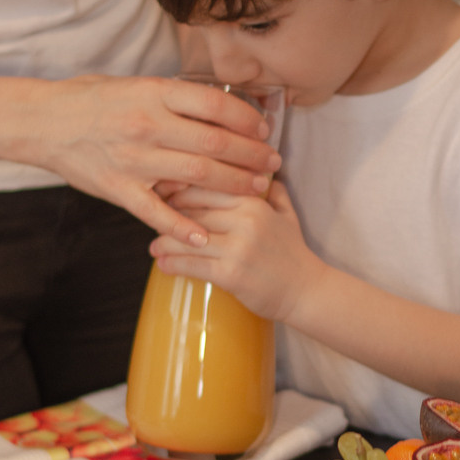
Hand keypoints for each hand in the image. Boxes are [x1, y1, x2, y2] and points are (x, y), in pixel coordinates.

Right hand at [28, 74, 281, 243]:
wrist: (42, 122)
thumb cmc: (90, 100)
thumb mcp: (134, 85)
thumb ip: (172, 97)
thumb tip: (213, 105)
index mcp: (155, 94)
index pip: (216, 106)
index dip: (247, 120)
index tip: (264, 130)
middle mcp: (148, 125)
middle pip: (215, 143)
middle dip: (251, 157)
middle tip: (273, 165)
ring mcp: (134, 159)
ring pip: (197, 176)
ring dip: (233, 186)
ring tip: (256, 191)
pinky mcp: (119, 189)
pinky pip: (157, 212)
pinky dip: (183, 227)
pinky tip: (205, 237)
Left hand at [149, 179, 323, 319]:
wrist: (307, 291)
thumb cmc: (293, 253)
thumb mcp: (286, 213)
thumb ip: (271, 189)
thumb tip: (255, 168)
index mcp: (254, 201)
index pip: (206, 185)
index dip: (179, 188)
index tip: (162, 192)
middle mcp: (245, 219)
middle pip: (192, 209)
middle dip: (167, 214)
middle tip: (152, 219)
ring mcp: (238, 247)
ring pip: (187, 238)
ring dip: (164, 243)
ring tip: (154, 247)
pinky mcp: (231, 274)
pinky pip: (192, 265)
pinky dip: (172, 265)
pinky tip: (163, 265)